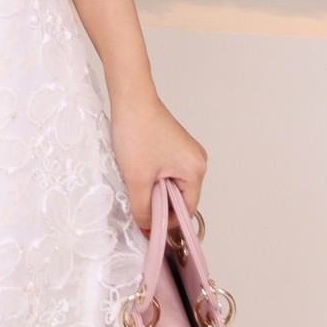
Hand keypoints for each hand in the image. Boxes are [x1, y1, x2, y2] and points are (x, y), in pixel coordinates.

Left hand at [108, 88, 207, 230]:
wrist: (130, 98)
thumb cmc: (137, 133)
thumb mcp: (137, 179)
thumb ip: (143, 209)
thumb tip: (147, 228)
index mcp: (195, 170)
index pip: (187, 210)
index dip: (167, 222)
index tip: (148, 227)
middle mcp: (197, 161)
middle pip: (181, 199)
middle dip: (160, 205)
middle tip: (138, 205)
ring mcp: (187, 153)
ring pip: (172, 186)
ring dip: (155, 191)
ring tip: (137, 185)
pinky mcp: (175, 147)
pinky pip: (168, 173)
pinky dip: (154, 179)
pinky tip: (139, 173)